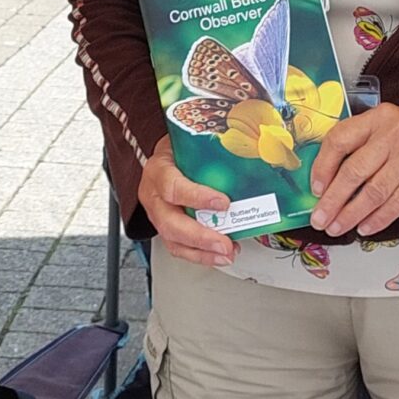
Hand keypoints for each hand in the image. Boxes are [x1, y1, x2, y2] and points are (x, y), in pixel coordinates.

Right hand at [139, 140, 235, 266]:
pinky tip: (220, 255)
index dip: (197, 197)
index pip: (173, 186)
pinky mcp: (165, 229)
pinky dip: (202, 255)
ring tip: (227, 254)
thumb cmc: (177, 150)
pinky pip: (180, 248)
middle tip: (224, 243)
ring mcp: (157, 215)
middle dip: (200, 237)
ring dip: (203, 252)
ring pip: (174, 240)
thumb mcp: (189, 143)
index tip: (223, 202)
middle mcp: (153, 196)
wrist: (164, 158)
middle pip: (170, 223)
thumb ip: (211, 152)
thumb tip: (245, 157)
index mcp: (158, 171)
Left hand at [308, 105, 398, 236]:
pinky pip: (397, 202)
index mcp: (376, 118)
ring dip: (351, 214)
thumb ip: (360, 146)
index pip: (340, 140)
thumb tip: (327, 182)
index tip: (315, 189)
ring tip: (337, 227)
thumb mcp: (386, 128)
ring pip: (374, 191)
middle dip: (333, 200)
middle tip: (320, 218)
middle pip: (354, 170)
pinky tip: (365, 227)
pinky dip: (378, 219)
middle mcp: (393, 133)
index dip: (322, 167)